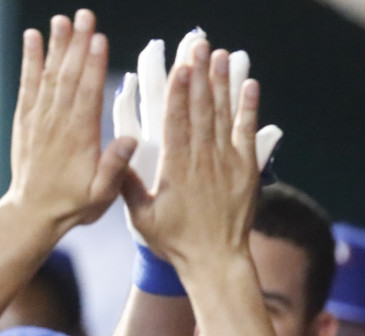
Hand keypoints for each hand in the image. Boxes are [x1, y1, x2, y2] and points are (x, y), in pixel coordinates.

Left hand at [4, 10, 135, 238]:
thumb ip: (114, 167)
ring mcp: (40, 119)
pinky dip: (30, 60)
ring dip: (56, 45)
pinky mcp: (27, 120)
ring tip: (62, 19)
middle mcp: (58, 123)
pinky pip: (28, 85)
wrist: (34, 213)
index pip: (87, 94)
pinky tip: (32, 38)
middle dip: (77, 44)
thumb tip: (129, 139)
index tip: (98, 38)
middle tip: (85, 15)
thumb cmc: (75, 205)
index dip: (93, 65)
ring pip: (49, 76)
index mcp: (80, 138)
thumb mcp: (102, 194)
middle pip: (69, 76)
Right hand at [122, 39, 260, 269]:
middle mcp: (203, 161)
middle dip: (200, 75)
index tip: (179, 66)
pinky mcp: (246, 171)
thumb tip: (114, 154)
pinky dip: (248, 109)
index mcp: (177, 168)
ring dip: (222, 83)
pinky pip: (247, 134)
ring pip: (223, 116)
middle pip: (201, 109)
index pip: (176, 121)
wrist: (216, 262)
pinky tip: (249, 85)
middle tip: (198, 45)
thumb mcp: (143, 218)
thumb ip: (128, 185)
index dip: (178, 91)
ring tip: (221, 55)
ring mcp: (227, 164)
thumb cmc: (176, 242)